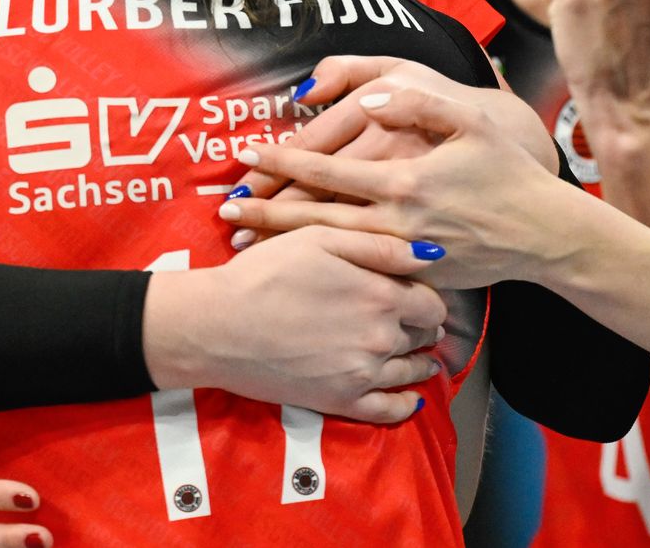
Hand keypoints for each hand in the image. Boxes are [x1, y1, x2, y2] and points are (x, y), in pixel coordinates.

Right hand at [147, 226, 445, 421]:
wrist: (217, 325)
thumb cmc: (264, 273)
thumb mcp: (319, 238)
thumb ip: (378, 245)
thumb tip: (431, 256)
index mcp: (380, 296)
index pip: (433, 302)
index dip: (428, 295)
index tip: (416, 292)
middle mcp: (380, 339)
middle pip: (423, 336)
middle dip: (421, 326)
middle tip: (413, 320)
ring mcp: (362, 375)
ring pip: (411, 371)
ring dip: (418, 361)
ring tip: (416, 354)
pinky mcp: (340, 402)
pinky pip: (389, 411)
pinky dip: (406, 404)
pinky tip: (410, 396)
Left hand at [218, 75, 576, 290]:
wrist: (545, 234)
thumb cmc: (506, 171)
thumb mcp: (468, 121)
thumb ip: (414, 104)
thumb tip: (362, 102)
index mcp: (403, 180)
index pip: (326, 170)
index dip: (281, 162)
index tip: (245, 155)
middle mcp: (397, 224)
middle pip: (315, 218)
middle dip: (265, 213)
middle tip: (223, 210)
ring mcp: (404, 257)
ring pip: (330, 250)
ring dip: (284, 244)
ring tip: (242, 241)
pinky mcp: (414, 278)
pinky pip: (357, 270)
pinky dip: (321, 266)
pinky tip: (295, 265)